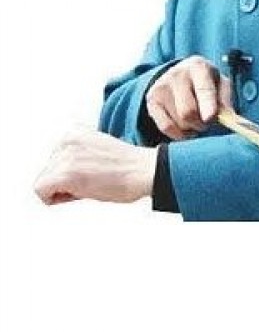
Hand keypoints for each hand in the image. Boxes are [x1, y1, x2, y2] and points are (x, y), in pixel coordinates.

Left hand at [34, 127, 156, 204]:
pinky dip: (57, 199)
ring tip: (90, 185)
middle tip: (92, 181)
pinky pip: (41, 191)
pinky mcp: (66, 172)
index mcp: (74, 132)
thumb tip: (61, 175)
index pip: (54, 163)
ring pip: (43, 183)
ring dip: (64, 191)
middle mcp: (66, 140)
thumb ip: (77, 156)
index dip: (71, 176)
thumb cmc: (128, 168)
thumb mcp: (96, 151)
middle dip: (65, 183)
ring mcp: (65, 155)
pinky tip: (82, 192)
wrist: (143, 170)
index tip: (92, 174)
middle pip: (47, 172)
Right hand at [146, 56, 231, 140]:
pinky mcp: (151, 100)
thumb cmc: (206, 81)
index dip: (207, 105)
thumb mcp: (220, 83)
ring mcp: (161, 87)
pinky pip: (166, 127)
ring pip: (178, 122)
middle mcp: (177, 74)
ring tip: (195, 119)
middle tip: (207, 121)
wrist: (180, 73)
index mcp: (198, 67)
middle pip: (188, 112)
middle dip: (202, 123)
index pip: (203, 89)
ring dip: (191, 128)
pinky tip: (184, 126)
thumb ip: (226, 99)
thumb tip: (229, 118)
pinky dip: (179, 133)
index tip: (210, 118)